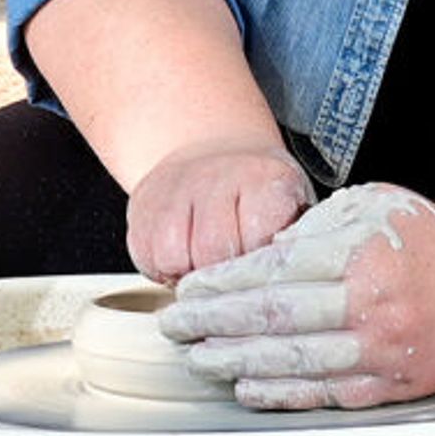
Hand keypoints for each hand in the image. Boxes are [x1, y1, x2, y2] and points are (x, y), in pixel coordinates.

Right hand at [125, 133, 314, 282]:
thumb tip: (288, 285)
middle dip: (223, 277)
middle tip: (232, 273)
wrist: (211, 150)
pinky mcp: (141, 204)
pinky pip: (147, 258)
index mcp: (264, 178)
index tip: (262, 273)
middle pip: (213, 253)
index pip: (258, 240)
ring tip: (205, 265)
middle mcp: (217, 176)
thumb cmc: (257, 195)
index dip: (258, 268)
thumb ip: (292, 243)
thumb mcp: (290, 209)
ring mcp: (175, 189)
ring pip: (174, 259)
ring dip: (189, 275)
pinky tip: (182, 257)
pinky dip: (163, 270)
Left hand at [161, 183, 434, 409]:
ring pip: (293, 362)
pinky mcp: (389, 384)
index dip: (224, 283)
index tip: (191, 290)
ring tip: (200, 360)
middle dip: (215, 325)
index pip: (273, 270)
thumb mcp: (371, 206)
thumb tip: (261, 254)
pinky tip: (248, 386)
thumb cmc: (429, 241)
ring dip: (237, 363)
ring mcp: (379, 350)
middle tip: (177, 328)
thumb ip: (315, 226)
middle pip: (273, 319)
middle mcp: (368, 304)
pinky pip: (323, 392)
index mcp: (360, 253)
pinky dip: (280, 392)